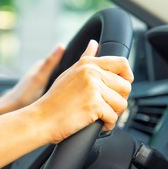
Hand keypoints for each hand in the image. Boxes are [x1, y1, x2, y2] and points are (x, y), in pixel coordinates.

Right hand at [0, 39, 132, 168]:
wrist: (41, 119)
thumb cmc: (53, 101)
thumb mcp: (69, 74)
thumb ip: (85, 59)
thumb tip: (94, 43)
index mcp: (87, 64)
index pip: (122, 64)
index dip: (127, 77)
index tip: (120, 88)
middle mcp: (91, 73)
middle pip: (125, 86)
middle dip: (119, 100)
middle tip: (107, 107)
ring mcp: (92, 88)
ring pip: (122, 103)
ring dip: (114, 114)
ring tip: (101, 117)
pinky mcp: (93, 105)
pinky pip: (114, 117)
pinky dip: (108, 124)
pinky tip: (99, 125)